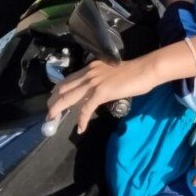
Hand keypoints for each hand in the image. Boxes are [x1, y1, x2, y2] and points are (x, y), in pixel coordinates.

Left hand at [47, 53, 162, 133]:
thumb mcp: (111, 74)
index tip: (53, 99)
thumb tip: (96, 92)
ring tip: (53, 119)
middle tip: (49, 113)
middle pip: (64, 88)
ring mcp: (94, 82)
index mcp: (91, 67)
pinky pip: (86, 108)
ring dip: (58, 109)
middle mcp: (89, 73)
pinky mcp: (101, 91)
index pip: (69, 79)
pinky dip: (82, 119)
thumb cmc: (134, 72)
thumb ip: (101, 80)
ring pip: (69, 97)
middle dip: (53, 101)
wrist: (146, 70)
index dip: (58, 90)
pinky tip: (81, 128)